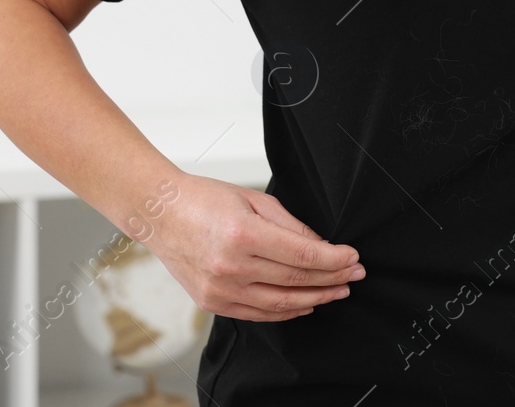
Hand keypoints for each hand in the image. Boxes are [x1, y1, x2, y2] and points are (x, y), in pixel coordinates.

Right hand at [144, 172, 364, 320]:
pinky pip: (258, 314)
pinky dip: (286, 312)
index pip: (302, 255)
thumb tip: (322, 245)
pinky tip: (305, 304)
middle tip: (354, 274)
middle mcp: (230, 266)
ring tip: (337, 291)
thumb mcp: (254, 200)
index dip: (334, 259)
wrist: (160, 214)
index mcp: (243, 234)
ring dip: (315, 299)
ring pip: (280, 304)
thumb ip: (290, 225)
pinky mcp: (212, 302)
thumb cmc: (204, 199)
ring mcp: (220, 289)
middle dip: (332, 278)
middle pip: (296, 281)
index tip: (353, 258)